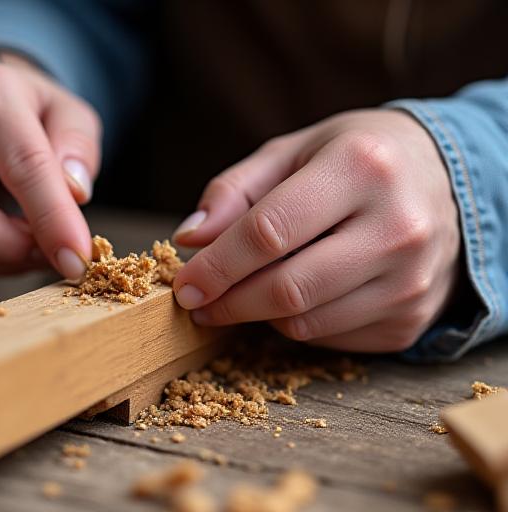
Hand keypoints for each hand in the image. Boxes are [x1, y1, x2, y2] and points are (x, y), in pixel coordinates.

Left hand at [172, 110, 460, 352]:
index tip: (185, 286)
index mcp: (361, 168)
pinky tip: (300, 294)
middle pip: (287, 289)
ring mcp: (412, 280)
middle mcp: (397, 227)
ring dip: (260, 315)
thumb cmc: (353, 160)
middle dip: (228, 302)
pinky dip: (299, 323)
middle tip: (199, 303)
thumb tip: (189, 239)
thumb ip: (234, 192)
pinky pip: (330, 339)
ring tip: (247, 291)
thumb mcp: (292, 152)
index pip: (269, 232)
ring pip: (305, 324)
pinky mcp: (413, 319)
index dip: (216, 265)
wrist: (447, 179)